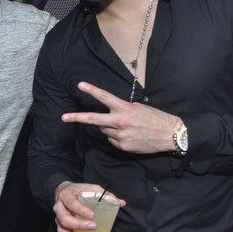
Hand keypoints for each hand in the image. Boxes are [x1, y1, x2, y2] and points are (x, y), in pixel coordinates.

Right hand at [53, 181, 125, 231]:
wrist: (63, 193)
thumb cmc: (78, 192)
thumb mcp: (90, 188)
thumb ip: (105, 195)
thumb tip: (121, 203)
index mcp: (65, 196)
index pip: (70, 203)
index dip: (80, 210)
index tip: (92, 215)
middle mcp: (59, 209)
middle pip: (65, 219)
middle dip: (79, 225)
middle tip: (94, 226)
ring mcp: (58, 221)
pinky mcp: (61, 230)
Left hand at [62, 82, 180, 153]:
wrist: (169, 135)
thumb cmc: (154, 118)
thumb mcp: (138, 108)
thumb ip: (121, 110)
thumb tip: (108, 115)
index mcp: (124, 108)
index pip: (105, 97)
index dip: (92, 90)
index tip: (80, 85)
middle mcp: (120, 122)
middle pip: (93, 119)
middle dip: (77, 118)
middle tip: (63, 117)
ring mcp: (120, 135)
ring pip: (103, 130)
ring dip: (108, 127)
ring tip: (125, 127)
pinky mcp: (122, 146)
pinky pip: (111, 140)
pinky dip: (115, 137)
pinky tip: (128, 135)